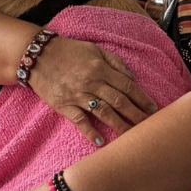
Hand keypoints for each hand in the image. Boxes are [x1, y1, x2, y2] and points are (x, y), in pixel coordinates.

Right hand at [30, 37, 156, 145]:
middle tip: (149, 127)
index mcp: (100, 68)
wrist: (37, 55)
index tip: (153, 109)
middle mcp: (92, 82)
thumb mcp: (94, 49)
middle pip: (119, 101)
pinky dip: (90, 131)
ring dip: (120, 125)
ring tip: (132, 138)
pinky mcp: (63, 105)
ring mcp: (77, 95)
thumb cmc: (68, 51)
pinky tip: (101, 141)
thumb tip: (131, 76)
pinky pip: (80, 120)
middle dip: (136, 115)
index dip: (141, 98)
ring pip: (104, 112)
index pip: (127, 86)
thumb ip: (114, 62)